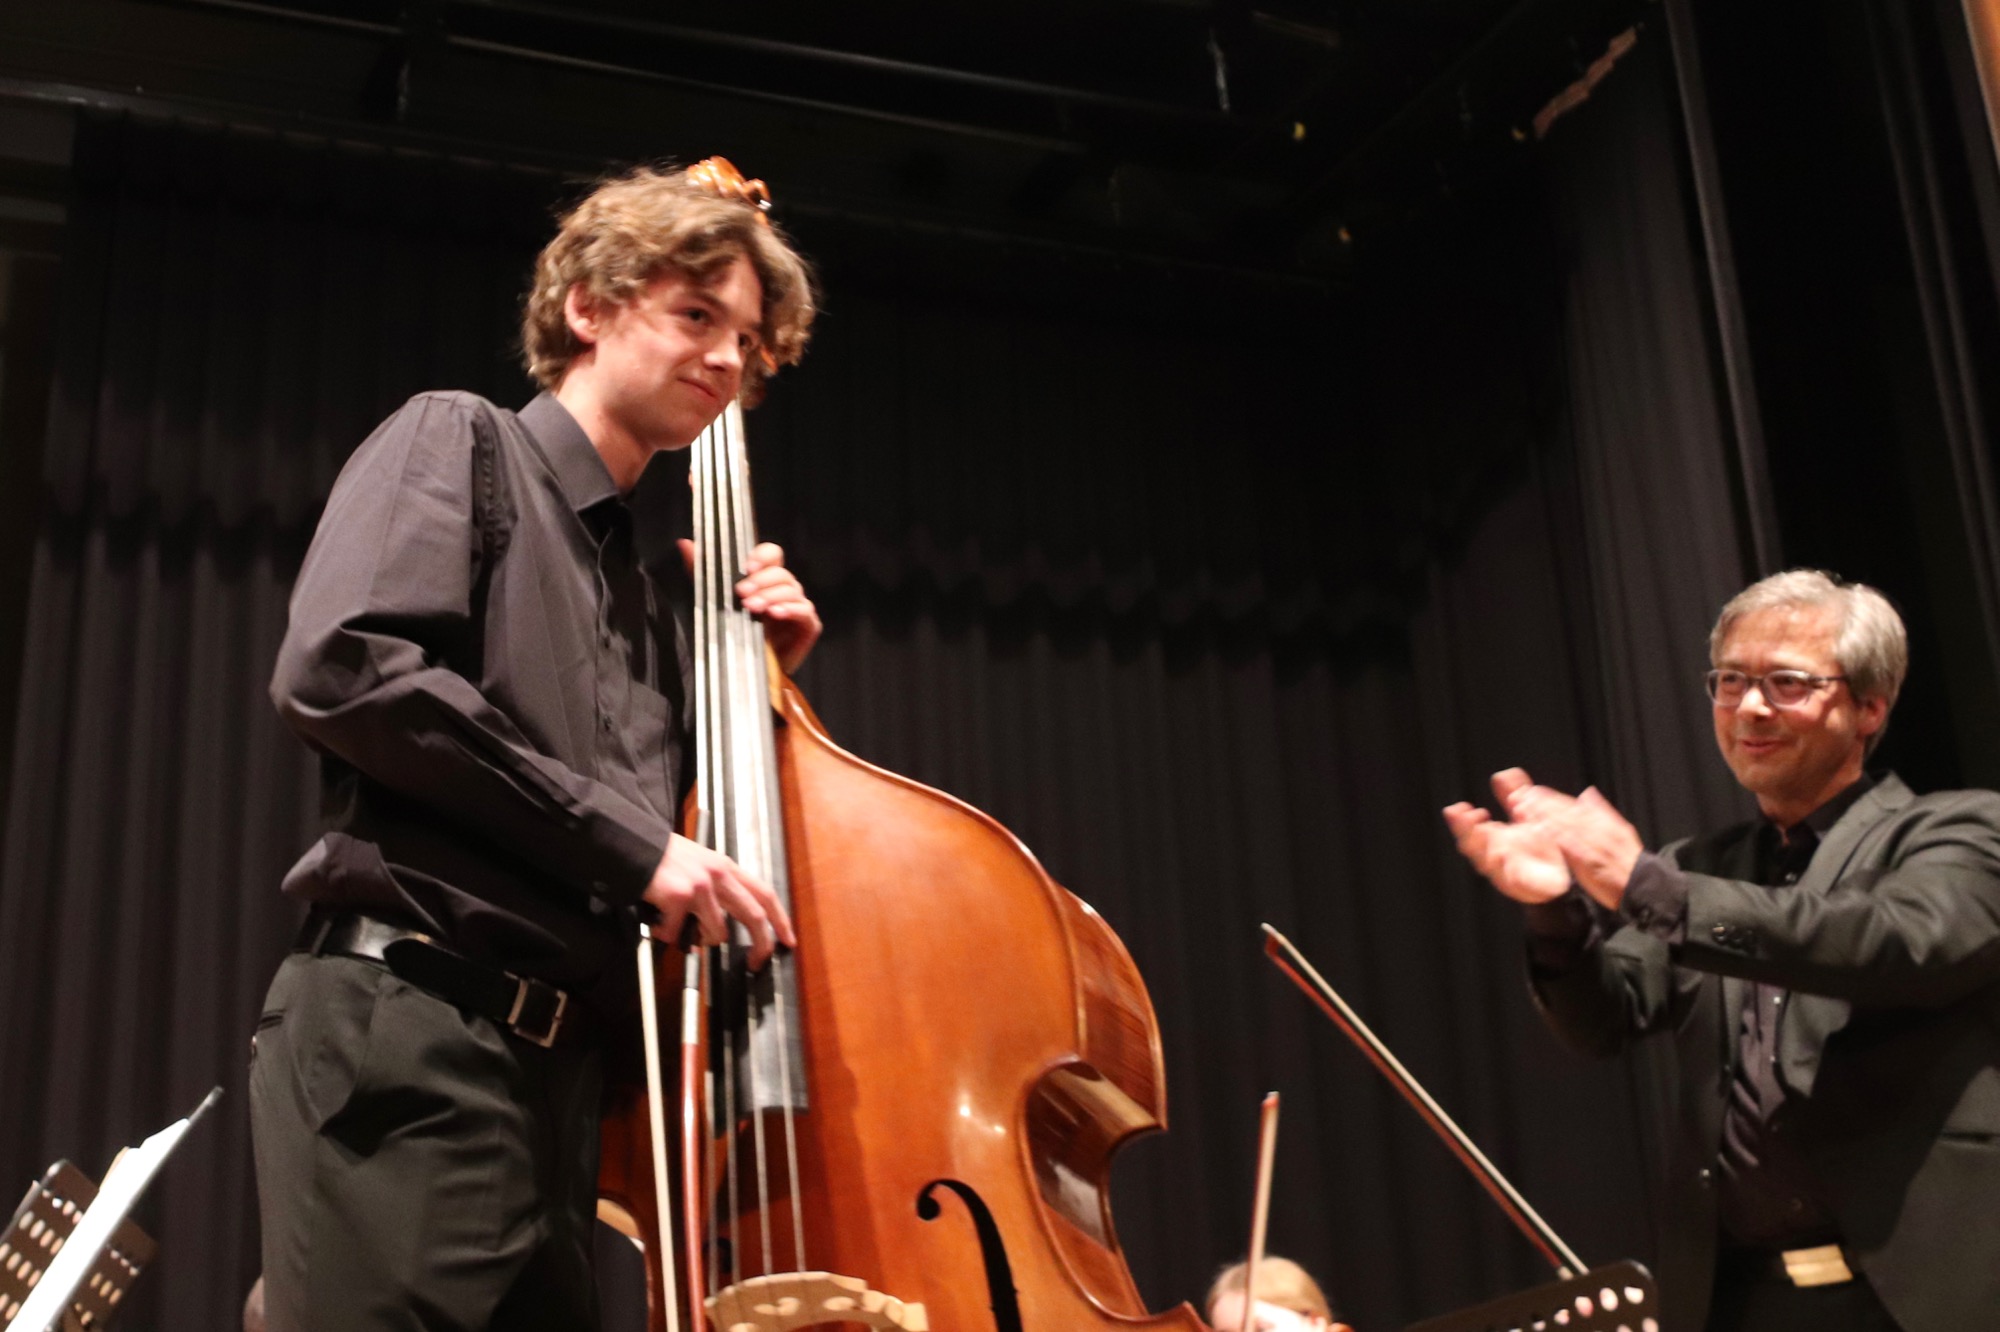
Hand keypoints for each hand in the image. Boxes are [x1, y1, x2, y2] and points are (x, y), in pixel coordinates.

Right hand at [642, 832, 796, 967]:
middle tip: (756, 963)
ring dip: (699, 940)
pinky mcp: (680, 897)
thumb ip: (717, 890)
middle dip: (761, 945)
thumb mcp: (700, 865)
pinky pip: (679, 934)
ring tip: (680, 927)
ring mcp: (702, 886)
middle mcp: (719, 874)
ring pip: (717, 933)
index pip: (765, 893)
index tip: (788, 940)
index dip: (780, 919)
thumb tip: (723, 927)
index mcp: (727, 868)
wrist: (634, 845)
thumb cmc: (664, 859)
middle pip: (754, 915)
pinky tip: (658, 922)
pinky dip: (667, 935)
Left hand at [679, 539, 822, 672]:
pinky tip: (775, 613)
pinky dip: (790, 609)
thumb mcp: (713, 599)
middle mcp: (784, 589)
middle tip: (742, 593)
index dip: (762, 556)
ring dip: (771, 596)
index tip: (747, 566)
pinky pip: (804, 611)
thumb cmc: (734, 634)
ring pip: (792, 590)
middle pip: (781, 573)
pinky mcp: (808, 625)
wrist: (746, 672)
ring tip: (752, 607)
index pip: (772, 554)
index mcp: (766, 578)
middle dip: (761, 581)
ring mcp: (798, 606)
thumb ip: (701, 572)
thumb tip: (684, 544)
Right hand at [1444, 772, 1572, 904]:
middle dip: (1465, 830)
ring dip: (1482, 847)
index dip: (1461, 820)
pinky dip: (1503, 868)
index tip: (1459, 808)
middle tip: (1462, 816)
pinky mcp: (1522, 887)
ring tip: (1482, 831)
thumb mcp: (1527, 815)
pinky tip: (1501, 855)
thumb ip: (1513, 795)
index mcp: (1491, 839)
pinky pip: (1510, 879)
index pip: (1469, 829)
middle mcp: (1493, 856)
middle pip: (1472, 846)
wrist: (1560, 876)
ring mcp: (1505, 873)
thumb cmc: (1538, 847)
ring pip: (1486, 863)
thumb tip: (1502, 775)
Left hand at [1493, 769, 1643, 910]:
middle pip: (1566, 813)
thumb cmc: (1628, 860)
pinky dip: (1554, 836)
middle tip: (1521, 795)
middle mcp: (1598, 831)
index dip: (1552, 798)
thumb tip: (1587, 792)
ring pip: (1564, 826)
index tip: (1533, 790)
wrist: (1644, 885)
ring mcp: (1593, 846)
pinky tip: (1538, 830)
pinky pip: (1569, 847)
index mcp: (1604, 823)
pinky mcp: (1589, 862)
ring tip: (1522, 808)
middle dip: (1542, 804)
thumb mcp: (1620, 830)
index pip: (1574, 807)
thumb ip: (1602, 811)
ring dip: (1543, 816)